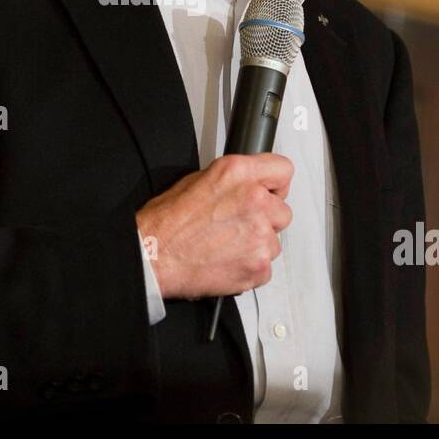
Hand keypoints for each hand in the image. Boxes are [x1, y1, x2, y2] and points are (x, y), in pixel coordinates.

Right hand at [135, 153, 293, 299]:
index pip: (283, 170)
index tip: (271, 193)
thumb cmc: (168, 221)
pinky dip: (250, 267)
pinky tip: (227, 261)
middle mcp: (255, 201)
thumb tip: (249, 185)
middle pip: (283, 211)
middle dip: (266, 219)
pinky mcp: (259, 265)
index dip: (275, 184)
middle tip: (238, 226)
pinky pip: (266, 267)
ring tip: (227, 246)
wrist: (154, 255)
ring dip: (256, 245)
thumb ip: (234, 181)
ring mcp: (260, 235)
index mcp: (239, 173)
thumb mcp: (197, 180)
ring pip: (274, 241)